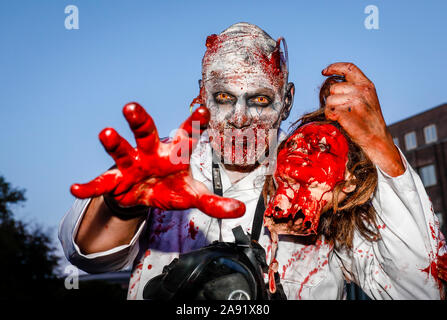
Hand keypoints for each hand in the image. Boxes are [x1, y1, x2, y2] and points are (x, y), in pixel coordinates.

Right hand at [70, 102, 245, 218]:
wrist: (145, 195)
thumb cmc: (171, 187)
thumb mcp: (192, 195)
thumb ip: (213, 202)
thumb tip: (238, 211)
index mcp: (174, 152)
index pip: (187, 135)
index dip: (194, 123)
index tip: (204, 110)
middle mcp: (151, 152)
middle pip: (146, 132)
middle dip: (139, 120)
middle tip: (131, 107)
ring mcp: (131, 164)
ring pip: (121, 149)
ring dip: (113, 143)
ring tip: (106, 133)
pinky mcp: (116, 181)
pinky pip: (101, 183)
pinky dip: (89, 187)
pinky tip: (75, 188)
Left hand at [322, 62, 404, 176]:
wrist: (377, 138)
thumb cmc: (369, 120)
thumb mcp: (367, 99)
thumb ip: (354, 88)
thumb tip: (332, 84)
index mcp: (367, 85)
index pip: (349, 68)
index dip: (334, 67)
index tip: (324, 71)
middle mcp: (361, 90)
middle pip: (333, 87)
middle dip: (333, 98)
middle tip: (344, 109)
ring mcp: (354, 101)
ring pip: (329, 100)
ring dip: (331, 109)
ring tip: (344, 116)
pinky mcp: (346, 113)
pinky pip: (328, 111)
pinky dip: (330, 116)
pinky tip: (341, 121)